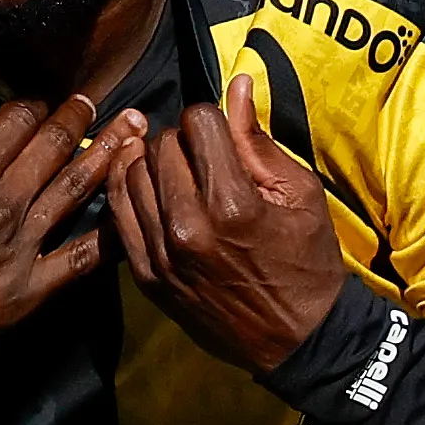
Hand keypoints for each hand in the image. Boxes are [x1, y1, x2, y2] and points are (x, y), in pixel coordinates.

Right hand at [0, 82, 140, 369]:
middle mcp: (0, 207)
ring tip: (134, 129)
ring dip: (107, 155)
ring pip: (75, 191)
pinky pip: (79, 261)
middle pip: (52, 148)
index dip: (35, 103)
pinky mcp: (26, 294)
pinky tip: (130, 215)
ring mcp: (19, 251)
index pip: (16, 123)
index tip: (46, 98)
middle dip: (78, 118)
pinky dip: (109, 238)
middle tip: (97, 101)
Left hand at [108, 72, 347, 372]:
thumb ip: (258, 141)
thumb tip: (239, 85)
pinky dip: (127, 189)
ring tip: (176, 171)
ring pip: (131, 173)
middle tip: (201, 155)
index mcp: (234, 203)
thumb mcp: (299, 194)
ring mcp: (162, 253)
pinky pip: (118, 212)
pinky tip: (147, 186)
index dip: (210, 118)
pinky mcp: (146, 274)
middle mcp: (189, 227)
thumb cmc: (306, 263)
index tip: (221, 134)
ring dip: (150, 162)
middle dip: (180, 139)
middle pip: (160, 145)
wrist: (296, 338)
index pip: (197, 122)